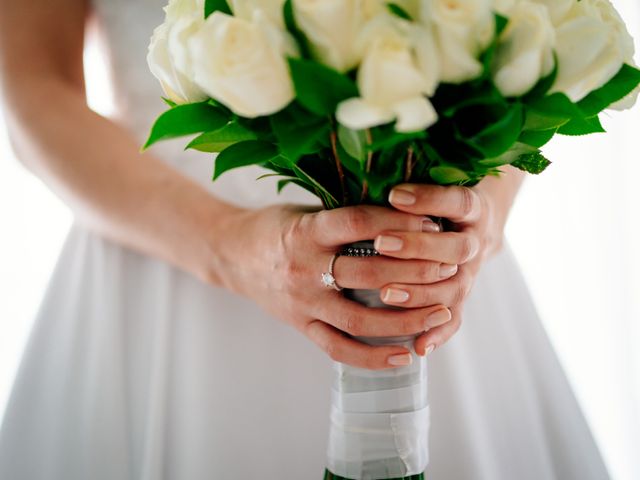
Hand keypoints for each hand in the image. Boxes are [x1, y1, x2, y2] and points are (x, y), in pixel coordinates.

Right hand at [211, 204, 459, 369]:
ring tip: (441, 314)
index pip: (359, 223)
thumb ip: (345, 215)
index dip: (400, 224)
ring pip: (359, 319)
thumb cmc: (275, 227)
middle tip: (451, 269)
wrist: (231, 255)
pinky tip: (404, 356)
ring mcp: (302, 302)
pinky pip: (338, 349)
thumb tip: (404, 208)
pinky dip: (373, 357)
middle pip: (368, 273)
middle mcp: (304, 268)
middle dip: (416, 272)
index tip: (434, 224)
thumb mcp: (305, 210)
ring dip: (405, 319)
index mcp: (306, 231)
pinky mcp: (301, 325)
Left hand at [379, 179, 512, 355]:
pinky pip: (454, 319)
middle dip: (419, 247)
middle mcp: (476, 240)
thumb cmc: (439, 198)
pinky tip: (419, 345)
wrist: (475, 222)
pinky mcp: (461, 296)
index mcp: (473, 207)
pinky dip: (438, 333)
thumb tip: (369, 159)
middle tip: (382, 244)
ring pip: (455, 287)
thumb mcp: (436, 180)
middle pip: (456, 248)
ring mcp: (471, 271)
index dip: (430, 199)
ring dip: (422, 293)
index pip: (457, 201)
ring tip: (387, 294)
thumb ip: (411, 175)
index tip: (395, 194)